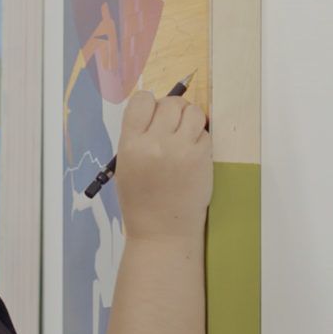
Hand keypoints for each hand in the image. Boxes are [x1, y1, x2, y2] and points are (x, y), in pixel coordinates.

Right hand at [113, 89, 212, 241]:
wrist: (162, 232)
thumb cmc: (141, 201)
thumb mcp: (126, 166)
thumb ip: (138, 136)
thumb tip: (156, 109)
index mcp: (130, 145)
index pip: (141, 100)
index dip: (150, 104)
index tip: (153, 115)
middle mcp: (155, 144)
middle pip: (170, 103)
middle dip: (172, 111)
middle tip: (172, 127)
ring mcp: (181, 150)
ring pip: (192, 111)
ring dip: (190, 119)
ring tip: (185, 136)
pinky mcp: (202, 158)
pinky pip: (205, 132)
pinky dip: (201, 138)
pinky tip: (193, 154)